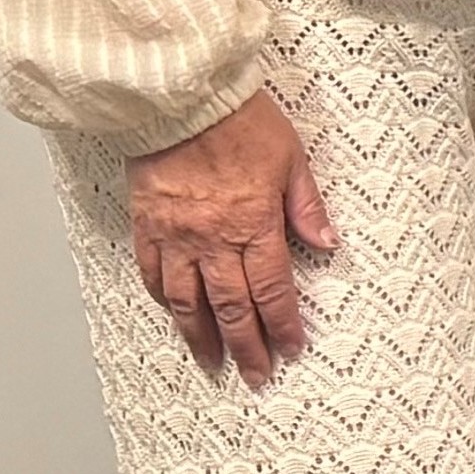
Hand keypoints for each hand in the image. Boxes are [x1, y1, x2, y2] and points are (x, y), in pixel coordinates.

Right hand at [127, 88, 335, 384]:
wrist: (181, 98)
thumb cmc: (239, 120)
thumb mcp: (292, 158)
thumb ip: (307, 205)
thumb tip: (327, 243)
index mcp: (254, 223)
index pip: (272, 289)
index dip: (282, 324)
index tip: (290, 349)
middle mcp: (212, 239)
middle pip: (230, 306)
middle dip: (245, 346)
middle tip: (254, 375)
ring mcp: (175, 236)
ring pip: (186, 301)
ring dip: (200, 336)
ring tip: (211, 361)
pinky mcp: (146, 226)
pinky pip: (151, 274)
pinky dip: (161, 300)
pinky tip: (171, 315)